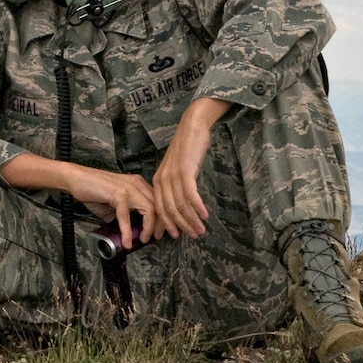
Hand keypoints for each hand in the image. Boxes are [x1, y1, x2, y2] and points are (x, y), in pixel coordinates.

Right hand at [0, 154, 156, 249]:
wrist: (76, 179)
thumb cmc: (93, 190)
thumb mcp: (113, 204)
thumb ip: (124, 215)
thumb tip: (131, 233)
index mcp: (138, 184)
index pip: (159, 201)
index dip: (164, 218)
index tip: (163, 231)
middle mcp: (136, 183)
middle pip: (159, 206)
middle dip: (162, 225)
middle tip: (158, 238)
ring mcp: (128, 187)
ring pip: (149, 210)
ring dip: (149, 228)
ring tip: (144, 239)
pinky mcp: (117, 193)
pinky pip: (127, 216)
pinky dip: (127, 231)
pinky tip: (127, 241)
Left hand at [147, 97, 232, 238]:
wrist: (192, 126)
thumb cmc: (187, 148)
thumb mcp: (177, 169)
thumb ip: (176, 186)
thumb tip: (182, 204)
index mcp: (158, 181)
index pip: (159, 209)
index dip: (167, 225)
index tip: (175, 236)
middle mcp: (162, 180)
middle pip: (169, 210)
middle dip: (182, 226)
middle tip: (194, 236)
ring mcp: (172, 176)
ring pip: (180, 205)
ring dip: (191, 220)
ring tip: (201, 230)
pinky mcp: (185, 171)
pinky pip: (189, 194)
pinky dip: (197, 206)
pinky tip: (204, 215)